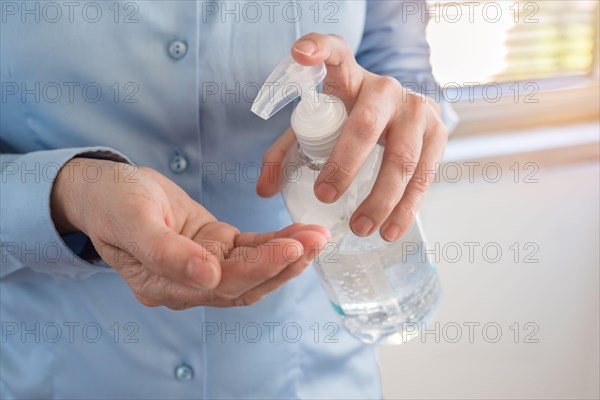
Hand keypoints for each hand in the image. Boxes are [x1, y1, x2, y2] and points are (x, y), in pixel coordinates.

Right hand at [51, 158, 328, 309]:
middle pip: (246, 281)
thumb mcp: (133, 220)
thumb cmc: (112, 201)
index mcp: (164, 285)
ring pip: (253, 268)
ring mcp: (204, 266)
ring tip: (317, 237)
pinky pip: (250, 248)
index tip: (291, 248)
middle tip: (318, 240)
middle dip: (284, 262)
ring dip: (287, 254)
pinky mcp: (215, 246)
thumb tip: (207, 278)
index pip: (222, 285)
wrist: (107, 187)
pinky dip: (275, 242)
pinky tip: (298, 234)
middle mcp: (188, 284)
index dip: (260, 268)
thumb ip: (165, 253)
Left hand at [257, 33, 447, 241]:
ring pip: (402, 157)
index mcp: (349, 78)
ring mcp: (418, 109)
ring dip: (381, 198)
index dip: (318, 48)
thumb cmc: (348, 120)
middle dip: (344, 165)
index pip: (334, 51)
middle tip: (324, 197)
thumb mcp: (316, 127)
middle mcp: (386, 88)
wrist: (400, 114)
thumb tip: (264, 191)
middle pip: (366, 125)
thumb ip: (285, 154)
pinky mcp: (439, 132)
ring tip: (361, 228)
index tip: (299, 55)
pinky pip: (425, 174)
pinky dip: (408, 207)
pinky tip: (391, 229)